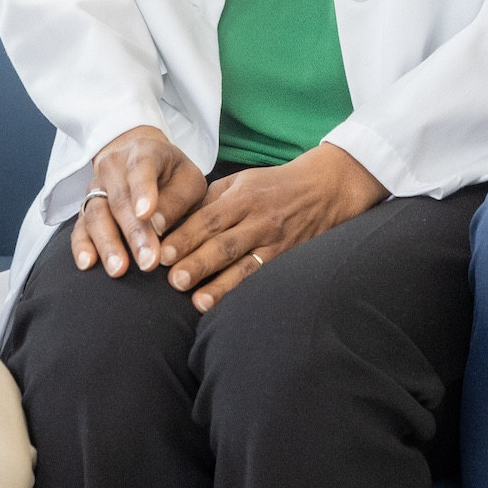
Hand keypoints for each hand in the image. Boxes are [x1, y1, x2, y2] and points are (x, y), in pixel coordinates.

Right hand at [74, 125, 210, 276]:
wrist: (143, 162)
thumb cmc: (173, 176)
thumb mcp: (188, 181)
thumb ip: (177, 200)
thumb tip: (158, 226)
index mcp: (143, 152)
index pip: (141, 169)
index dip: (143, 191)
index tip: (146, 214)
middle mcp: (113, 168)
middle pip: (119, 200)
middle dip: (133, 233)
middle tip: (148, 261)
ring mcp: (95, 188)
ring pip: (96, 215)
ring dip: (108, 244)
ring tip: (119, 269)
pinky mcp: (85, 209)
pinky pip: (79, 228)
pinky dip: (82, 246)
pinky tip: (88, 264)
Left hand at [158, 143, 386, 310]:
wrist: (324, 189)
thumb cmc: (273, 185)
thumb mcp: (241, 181)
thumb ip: (209, 200)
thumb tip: (173, 221)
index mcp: (243, 196)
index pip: (209, 218)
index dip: (185, 236)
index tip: (163, 252)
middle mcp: (259, 219)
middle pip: (224, 243)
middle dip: (197, 262)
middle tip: (172, 279)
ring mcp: (275, 242)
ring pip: (244, 266)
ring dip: (219, 285)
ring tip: (197, 301)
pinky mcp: (288, 259)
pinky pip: (263, 277)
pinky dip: (245, 292)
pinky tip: (228, 306)